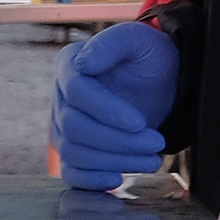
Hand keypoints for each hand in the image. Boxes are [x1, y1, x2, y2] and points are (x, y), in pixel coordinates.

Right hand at [51, 20, 180, 190]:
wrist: (158, 80)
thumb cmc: (147, 56)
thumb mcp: (138, 39)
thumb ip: (113, 42)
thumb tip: (84, 64)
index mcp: (69, 65)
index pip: (76, 91)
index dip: (106, 110)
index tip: (139, 122)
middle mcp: (60, 97)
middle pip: (74, 127)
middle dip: (118, 141)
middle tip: (156, 143)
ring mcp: (63, 126)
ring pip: (74, 153)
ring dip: (115, 161)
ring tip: (151, 159)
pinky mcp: (74, 150)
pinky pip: (71, 172)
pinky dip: (92, 180)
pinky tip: (119, 179)